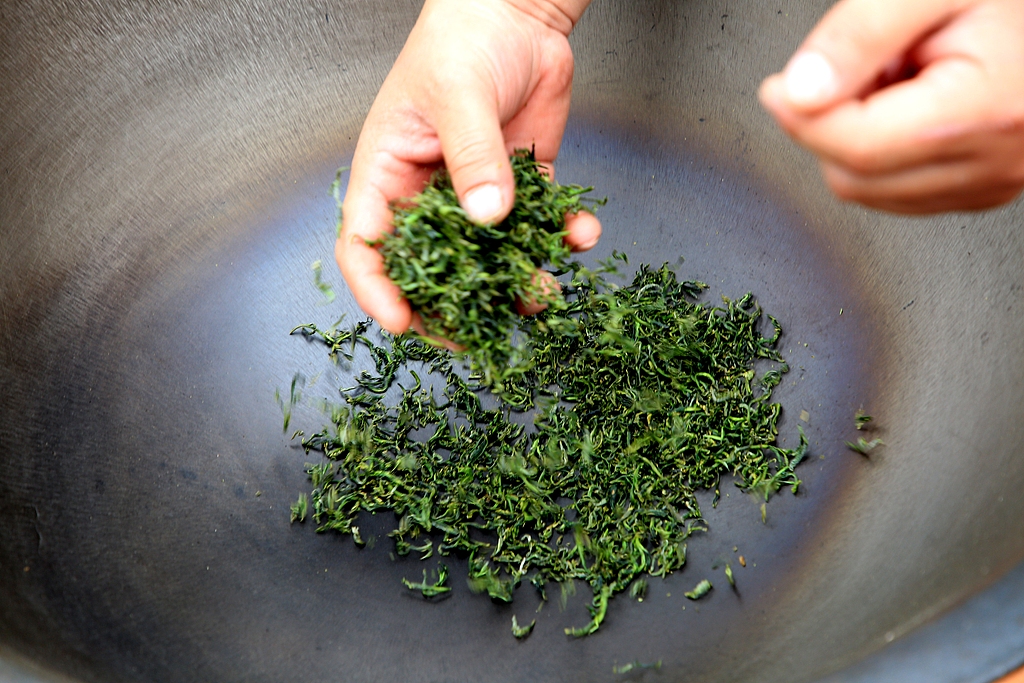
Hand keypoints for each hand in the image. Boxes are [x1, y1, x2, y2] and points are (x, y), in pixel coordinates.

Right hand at [336, 0, 599, 334]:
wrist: (518, 14)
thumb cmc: (463, 40)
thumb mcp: (459, 96)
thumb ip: (472, 157)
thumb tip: (487, 216)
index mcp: (389, 173)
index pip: (365, 244)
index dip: (377, 289)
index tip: (404, 322)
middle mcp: (429, 193)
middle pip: (431, 267)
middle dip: (455, 304)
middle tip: (480, 332)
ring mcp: (477, 194)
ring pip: (490, 258)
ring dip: (517, 281)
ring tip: (544, 292)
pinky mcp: (521, 187)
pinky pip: (538, 228)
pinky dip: (560, 238)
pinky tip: (581, 234)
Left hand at [759, 0, 1023, 213]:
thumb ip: (858, 35)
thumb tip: (800, 93)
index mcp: (987, 110)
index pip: (858, 147)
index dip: (803, 118)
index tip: (778, 89)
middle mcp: (997, 159)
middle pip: (855, 177)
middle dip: (831, 124)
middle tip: (855, 66)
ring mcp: (992, 180)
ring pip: (868, 190)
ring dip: (854, 139)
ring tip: (892, 78)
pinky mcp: (982, 187)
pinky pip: (896, 192)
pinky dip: (881, 153)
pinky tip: (906, 104)